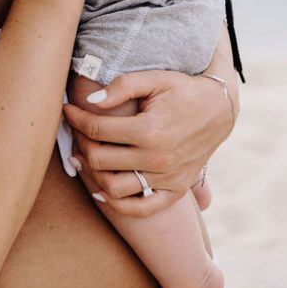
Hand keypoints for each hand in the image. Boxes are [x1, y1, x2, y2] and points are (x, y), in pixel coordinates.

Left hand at [63, 69, 234, 215]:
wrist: (219, 109)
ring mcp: (167, 178)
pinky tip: (100, 191)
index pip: (97, 129)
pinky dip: (117, 204)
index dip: (76, 118)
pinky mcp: (176, 190)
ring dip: (91, 175)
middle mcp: (158, 158)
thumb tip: (90, 101)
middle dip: (80, 143)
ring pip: (114, 188)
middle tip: (73, 130)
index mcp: (149, 129)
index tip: (67, 110)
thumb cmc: (183, 90)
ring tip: (82, 156)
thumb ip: (122, 87)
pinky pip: (142, 208)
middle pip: (100, 159)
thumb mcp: (154, 79)